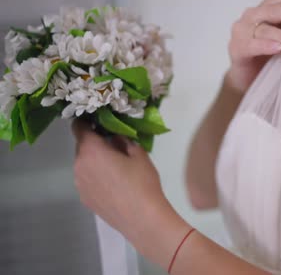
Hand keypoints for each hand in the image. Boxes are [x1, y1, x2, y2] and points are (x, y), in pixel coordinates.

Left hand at [72, 120, 176, 243]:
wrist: (142, 219)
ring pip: (84, 164)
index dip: (87, 121)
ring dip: (96, 161)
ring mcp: (80, 184)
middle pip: (82, 147)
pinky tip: (114, 186)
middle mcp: (79, 165)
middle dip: (96, 143)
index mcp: (91, 150)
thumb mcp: (139, 154)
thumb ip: (124, 140)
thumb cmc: (142, 182)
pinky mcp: (85, 199)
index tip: (100, 120)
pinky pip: (87, 180)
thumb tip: (115, 137)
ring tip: (117, 169)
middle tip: (116, 146)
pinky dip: (96, 177)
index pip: (79, 127)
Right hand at [226, 0, 280, 92]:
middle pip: (276, 8)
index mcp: (270, 7)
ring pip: (264, 27)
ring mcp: (243, 30)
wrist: (248, 77)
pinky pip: (252, 45)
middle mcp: (255, 14)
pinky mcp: (237, 48)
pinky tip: (277, 48)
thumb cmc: (273, 54)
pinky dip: (265, 45)